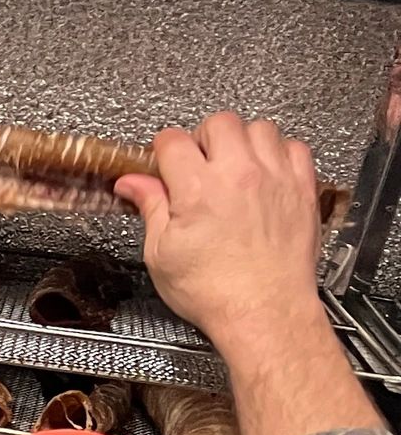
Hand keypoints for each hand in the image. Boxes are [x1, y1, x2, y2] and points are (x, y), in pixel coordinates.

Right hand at [115, 113, 324, 358]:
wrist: (263, 311)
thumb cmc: (214, 292)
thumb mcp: (162, 253)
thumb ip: (150, 208)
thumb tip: (132, 184)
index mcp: (197, 189)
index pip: (173, 141)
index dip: (162, 150)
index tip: (162, 162)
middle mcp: (238, 174)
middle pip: (219, 123)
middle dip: (202, 139)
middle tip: (197, 164)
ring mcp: (275, 177)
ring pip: (259, 127)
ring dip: (242, 141)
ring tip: (233, 166)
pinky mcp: (301, 187)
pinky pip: (294, 147)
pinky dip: (278, 152)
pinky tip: (265, 173)